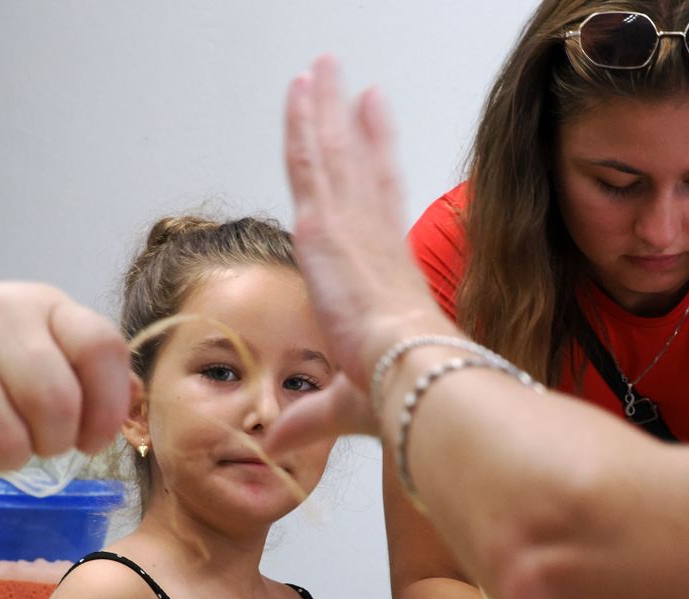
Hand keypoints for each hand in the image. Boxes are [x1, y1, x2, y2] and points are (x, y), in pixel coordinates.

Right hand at [0, 282, 130, 490]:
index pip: (100, 350)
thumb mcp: (22, 340)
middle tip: (31, 443)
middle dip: (52, 444)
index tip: (90, 436)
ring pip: (9, 442)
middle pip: (57, 406)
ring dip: (4, 461)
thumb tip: (136, 399)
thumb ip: (78, 366)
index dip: (107, 406)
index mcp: (37, 306)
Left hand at [269, 55, 454, 453]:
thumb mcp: (342, 404)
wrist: (411, 378)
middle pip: (356, 168)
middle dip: (349, 123)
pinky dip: (308, 123)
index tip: (375, 127)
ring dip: (326, 109)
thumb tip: (277, 440)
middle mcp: (371, 241)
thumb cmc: (397, 392)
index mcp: (380, 274)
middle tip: (345, 83)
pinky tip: (305, 89)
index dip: (376, 163)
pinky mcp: (327, 226)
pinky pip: (312, 162)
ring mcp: (352, 228)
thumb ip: (308, 414)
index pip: (377, 204)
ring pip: (333, 155)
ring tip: (322, 67)